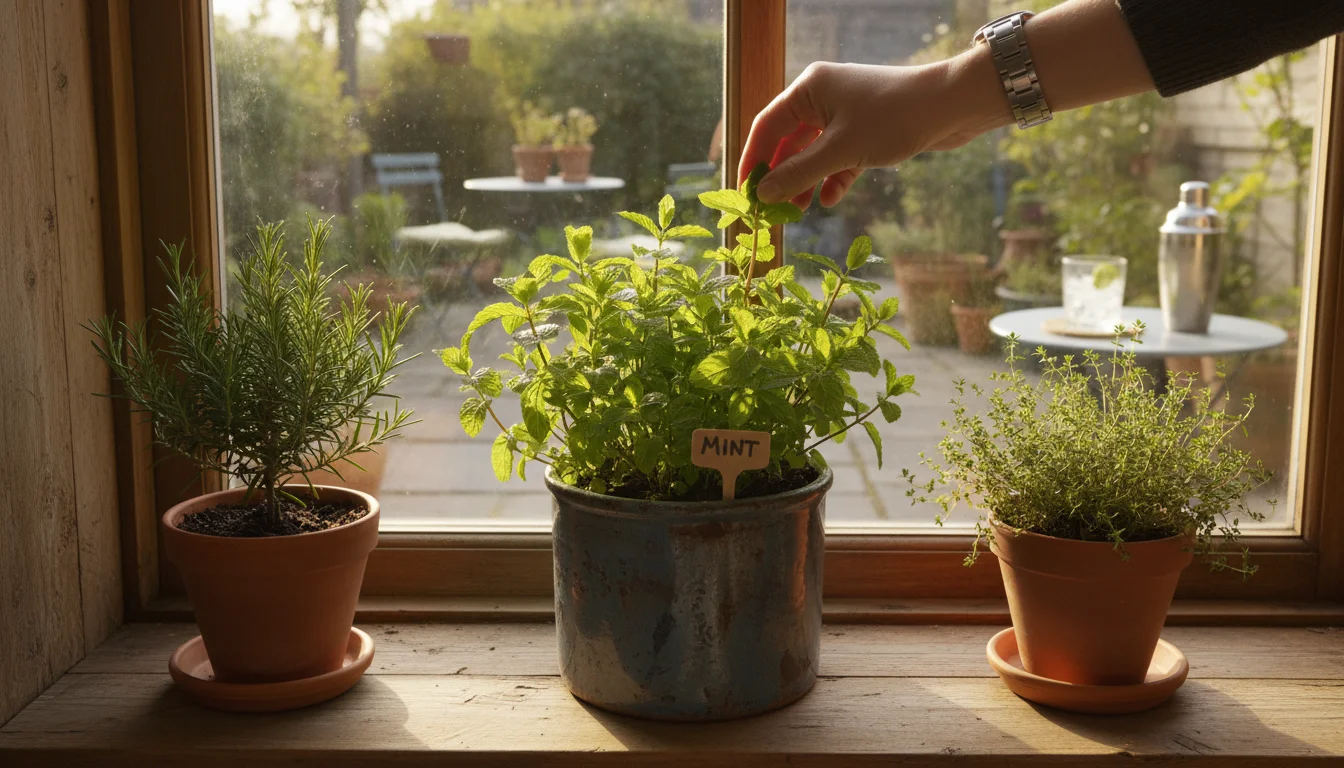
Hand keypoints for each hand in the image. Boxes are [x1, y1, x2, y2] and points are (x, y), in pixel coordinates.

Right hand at [740, 48, 1011, 207]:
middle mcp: (823, 98)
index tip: (745, 192)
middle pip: (788, 141)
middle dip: (781, 175)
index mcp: (809, 90)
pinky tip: (828, 200)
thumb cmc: (893, 118)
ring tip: (796, 211)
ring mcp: (845, 114)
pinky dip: (832, 178)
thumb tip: (764, 193)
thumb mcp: (839, 150)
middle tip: (770, 208)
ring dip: (805, 181)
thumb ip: (799, 173)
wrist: (952, 106)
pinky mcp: (866, 130)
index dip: (753, 160)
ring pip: (814, 152)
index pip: (766, 126)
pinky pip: (838, 157)